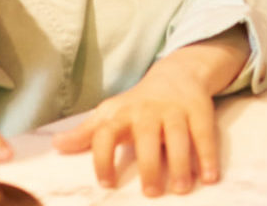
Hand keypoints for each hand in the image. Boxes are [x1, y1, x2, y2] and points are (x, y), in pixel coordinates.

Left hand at [52, 38, 245, 194]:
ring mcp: (175, 110)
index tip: (107, 183)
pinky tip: (210, 177)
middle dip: (150, 165)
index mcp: (122, 114)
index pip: (106, 134)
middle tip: (152, 192)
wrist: (176, 73)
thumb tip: (55, 146)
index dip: (103, 158)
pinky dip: (208, 156)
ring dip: (181, 164)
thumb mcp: (110, 114)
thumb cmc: (137, 103)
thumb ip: (86, 133)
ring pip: (179, 137)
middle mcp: (148, 111)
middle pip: (147, 138)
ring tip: (181, 188)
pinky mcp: (199, 111)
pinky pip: (204, 135)